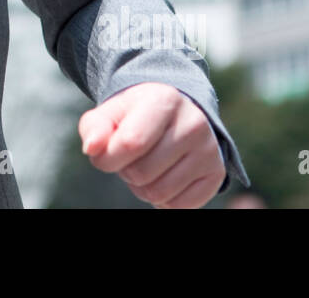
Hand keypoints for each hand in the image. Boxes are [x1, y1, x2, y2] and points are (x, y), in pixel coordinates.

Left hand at [79, 82, 225, 207]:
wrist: (174, 114)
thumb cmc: (135, 116)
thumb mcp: (111, 113)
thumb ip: (94, 127)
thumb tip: (92, 148)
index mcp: (165, 100)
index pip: (130, 143)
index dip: (109, 157)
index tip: (105, 152)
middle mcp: (193, 123)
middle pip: (141, 173)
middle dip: (125, 171)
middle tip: (131, 157)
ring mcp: (209, 150)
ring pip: (158, 194)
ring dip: (142, 187)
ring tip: (146, 165)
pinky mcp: (216, 174)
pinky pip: (178, 207)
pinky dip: (162, 200)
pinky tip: (163, 177)